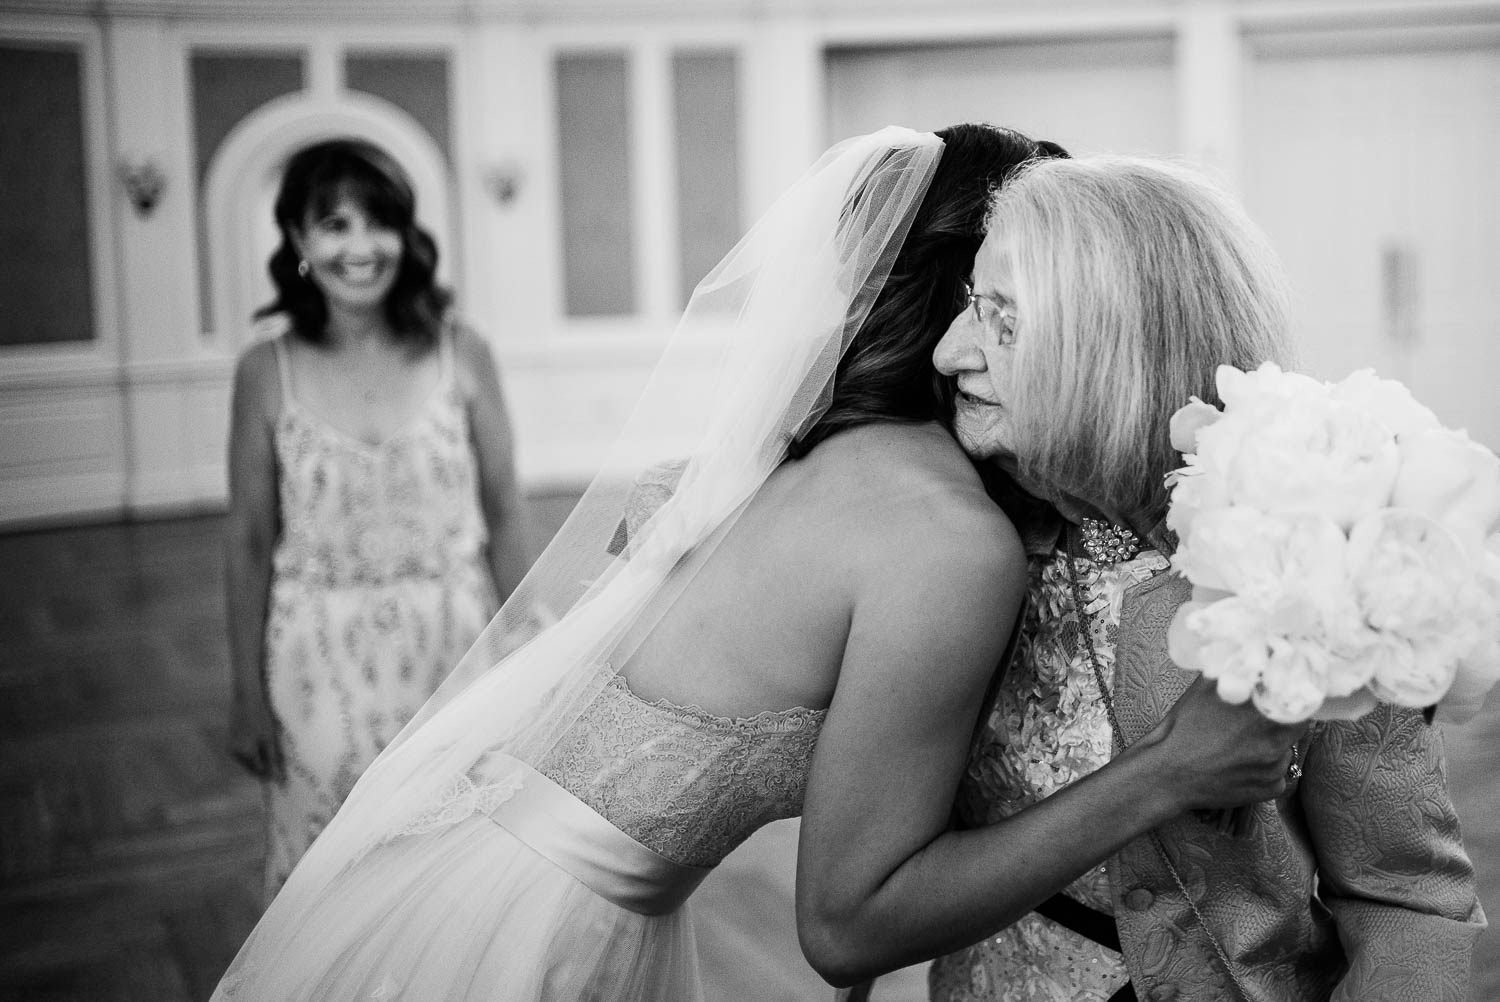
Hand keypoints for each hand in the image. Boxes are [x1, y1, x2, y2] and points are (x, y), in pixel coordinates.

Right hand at [228, 694, 284, 781]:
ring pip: (249, 758)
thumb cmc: (261, 717)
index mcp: (245, 754)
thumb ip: (274, 760)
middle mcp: (235, 752)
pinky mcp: (232, 737)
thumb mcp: (270, 739)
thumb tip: (278, 780)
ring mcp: (231, 744)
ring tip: (274, 752)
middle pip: (253, 766)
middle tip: (281, 765)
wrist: (247, 696)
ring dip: (260, 758)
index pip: (259, 772)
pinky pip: (245, 749)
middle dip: (266, 766)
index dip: (272, 774)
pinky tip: (263, 742)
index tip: (284, 778)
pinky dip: (255, 749)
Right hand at [1146, 674, 1306, 812]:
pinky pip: (1278, 774)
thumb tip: (1245, 652)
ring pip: (1286, 750)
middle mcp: (1275, 745)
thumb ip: (1231, 672)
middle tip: (1262, 718)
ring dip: (1274, 744)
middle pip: (1296, 726)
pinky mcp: (1269, 790)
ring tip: (1244, 743)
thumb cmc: (1182, 732)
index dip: (1293, 696)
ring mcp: (1274, 771)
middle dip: (1282, 719)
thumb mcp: (1203, 691)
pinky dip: (1265, 768)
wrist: (1167, 775)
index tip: (1284, 694)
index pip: (1300, 702)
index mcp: (1263, 717)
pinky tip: (1242, 763)